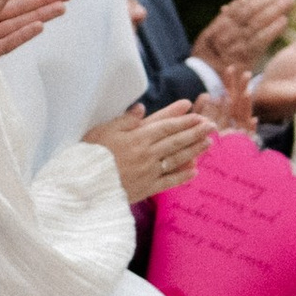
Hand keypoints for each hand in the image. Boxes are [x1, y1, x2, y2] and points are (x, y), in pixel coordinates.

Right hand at [85, 99, 211, 201]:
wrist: (83, 185)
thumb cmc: (89, 155)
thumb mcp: (103, 131)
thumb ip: (125, 120)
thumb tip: (142, 107)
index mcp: (137, 137)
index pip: (165, 126)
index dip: (182, 119)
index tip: (197, 113)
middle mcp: (147, 153)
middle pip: (176, 140)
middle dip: (195, 132)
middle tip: (211, 125)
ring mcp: (148, 171)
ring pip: (177, 158)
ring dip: (194, 150)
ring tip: (209, 143)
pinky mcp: (146, 188)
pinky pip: (169, 181)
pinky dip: (182, 176)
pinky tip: (195, 171)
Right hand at [191, 0, 294, 77]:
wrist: (202, 81)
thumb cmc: (208, 59)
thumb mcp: (208, 38)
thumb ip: (220, 23)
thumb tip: (225, 7)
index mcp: (219, 24)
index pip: (239, 5)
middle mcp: (226, 31)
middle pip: (250, 11)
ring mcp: (235, 43)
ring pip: (257, 22)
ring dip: (275, 9)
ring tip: (289, 1)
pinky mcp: (244, 57)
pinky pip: (260, 40)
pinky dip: (272, 29)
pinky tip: (284, 21)